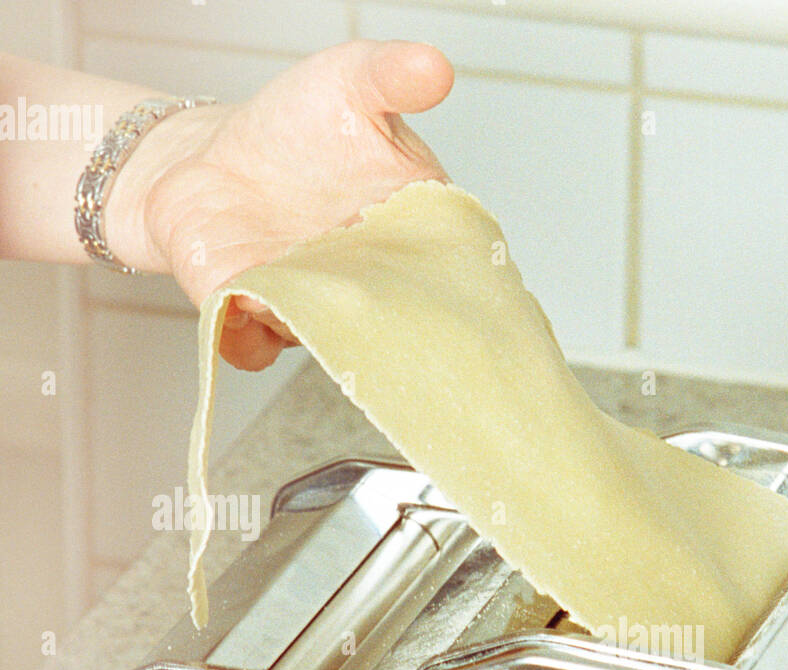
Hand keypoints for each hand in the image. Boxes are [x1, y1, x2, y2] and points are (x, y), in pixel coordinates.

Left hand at [108, 40, 453, 370]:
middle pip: (384, 325)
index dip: (433, 279)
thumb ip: (393, 77)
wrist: (212, 160)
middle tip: (343, 270)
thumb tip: (433, 67)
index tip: (407, 254)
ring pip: (316, 337)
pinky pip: (252, 348)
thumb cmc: (295, 129)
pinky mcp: (253, 323)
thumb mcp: (350, 83)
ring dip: (299, 311)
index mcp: (407, 238)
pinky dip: (243, 331)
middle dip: (367, 312)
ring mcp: (311, 313)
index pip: (439, 275)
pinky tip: (239, 291)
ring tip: (282, 264)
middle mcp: (366, 289)